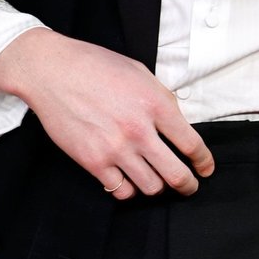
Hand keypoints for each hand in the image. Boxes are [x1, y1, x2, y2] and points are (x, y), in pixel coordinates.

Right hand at [0, 29, 213, 198]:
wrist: (52, 71)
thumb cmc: (96, 67)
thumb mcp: (140, 73)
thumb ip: (162, 100)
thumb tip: (179, 125)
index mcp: (155, 104)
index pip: (192, 144)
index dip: (203, 162)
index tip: (205, 168)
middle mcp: (138, 130)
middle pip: (176, 175)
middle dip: (188, 185)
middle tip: (189, 186)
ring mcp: (115, 149)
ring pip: (151, 188)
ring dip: (158, 187)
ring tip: (157, 181)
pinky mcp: (93, 162)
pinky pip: (121, 191)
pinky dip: (129, 190)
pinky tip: (130, 180)